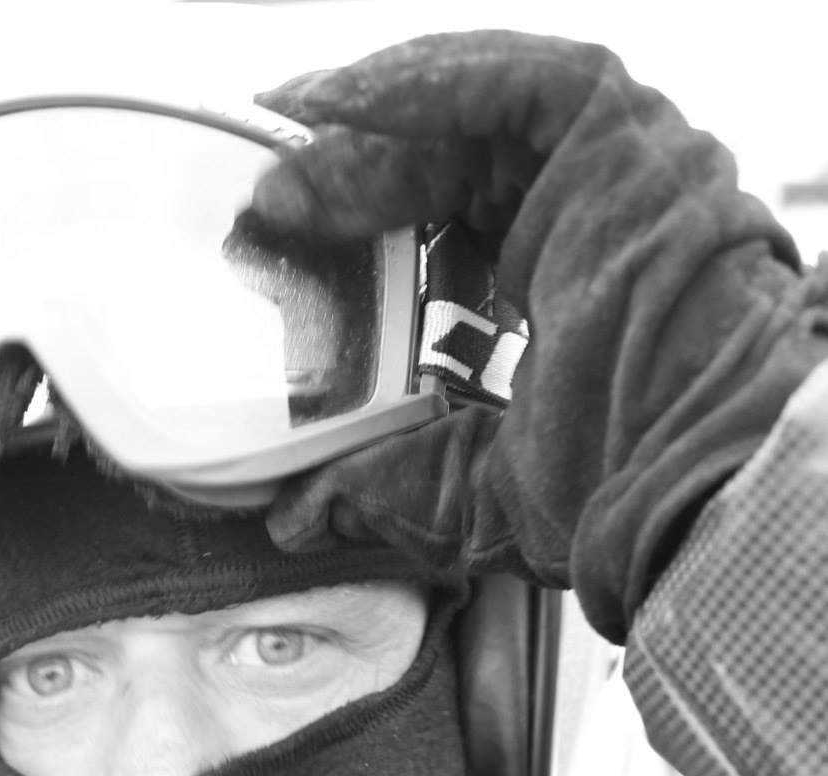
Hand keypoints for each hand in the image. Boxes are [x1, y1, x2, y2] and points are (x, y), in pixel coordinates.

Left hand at [250, 32, 827, 639]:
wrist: (685, 468)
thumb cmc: (612, 488)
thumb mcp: (467, 493)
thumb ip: (386, 489)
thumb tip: (300, 518)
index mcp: (564, 298)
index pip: (446, 236)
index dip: (364, 229)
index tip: (284, 243)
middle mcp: (588, 223)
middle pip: (446, 169)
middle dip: (350, 176)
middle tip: (267, 204)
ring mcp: (609, 172)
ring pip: (474, 111)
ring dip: (372, 122)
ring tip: (290, 130)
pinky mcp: (620, 133)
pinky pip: (510, 80)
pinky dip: (423, 81)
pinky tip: (341, 100)